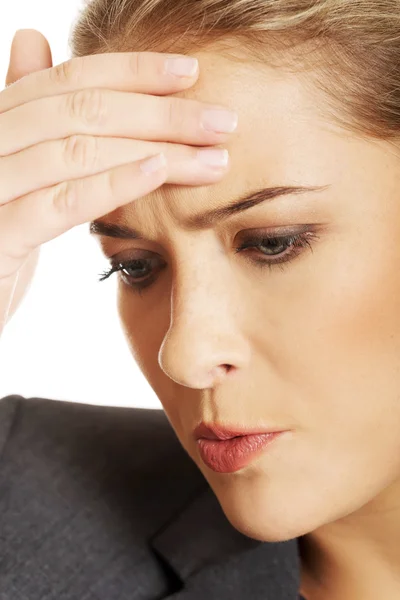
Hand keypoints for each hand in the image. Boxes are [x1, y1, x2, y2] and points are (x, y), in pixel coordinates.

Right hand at [0, 29, 236, 331]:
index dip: (133, 72)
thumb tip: (33, 39)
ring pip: (80, 151)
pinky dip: (114, 183)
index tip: (191, 73)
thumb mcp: (12, 168)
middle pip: (83, 111)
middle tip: (222, 122)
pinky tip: (158, 172)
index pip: (71, 81)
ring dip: (157, 150)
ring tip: (212, 158)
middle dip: (161, 113)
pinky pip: (62, 203)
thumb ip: (27, 112)